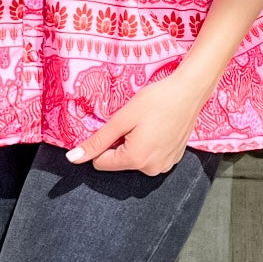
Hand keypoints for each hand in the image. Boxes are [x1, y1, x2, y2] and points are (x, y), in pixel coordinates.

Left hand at [67, 70, 205, 174]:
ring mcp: (164, 166)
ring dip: (135, 145)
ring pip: (134, 160)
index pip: (101, 163)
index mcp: (135, 160)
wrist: (189, 91)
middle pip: (119, 162)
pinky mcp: (173, 160)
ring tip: (148, 125)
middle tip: (134, 123)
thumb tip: (72, 159)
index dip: (103, 143)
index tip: (116, 126)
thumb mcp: (121, 119)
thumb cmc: (156, 100)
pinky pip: (150, 157)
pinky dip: (149, 145)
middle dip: (120, 144)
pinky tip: (158, 128)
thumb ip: (97, 141)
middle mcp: (151, 170)